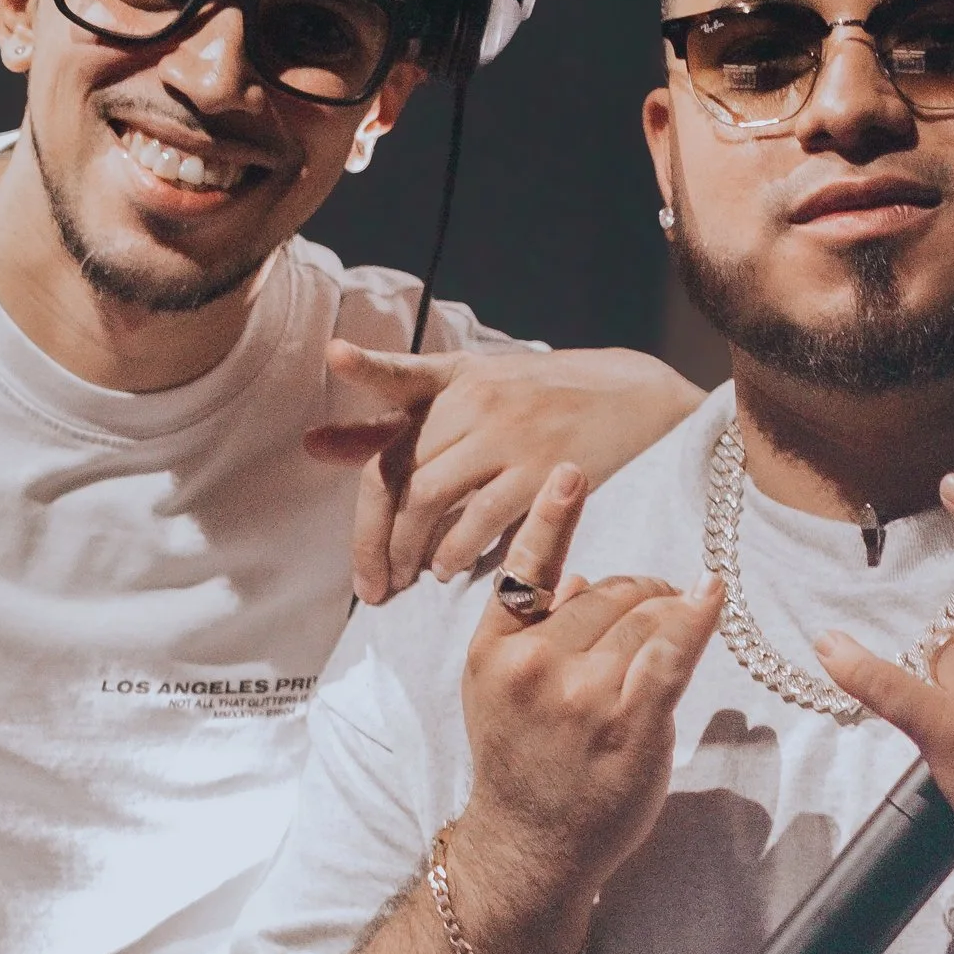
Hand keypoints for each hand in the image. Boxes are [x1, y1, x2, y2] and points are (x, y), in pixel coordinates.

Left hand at [307, 341, 698, 602]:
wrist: (638, 400)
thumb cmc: (542, 401)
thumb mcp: (471, 394)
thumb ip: (393, 423)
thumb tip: (314, 446)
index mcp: (455, 379)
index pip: (397, 381)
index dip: (366, 369)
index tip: (328, 378)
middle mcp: (476, 401)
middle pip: (398, 471)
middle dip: (372, 536)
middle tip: (369, 584)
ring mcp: (509, 435)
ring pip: (429, 499)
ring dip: (406, 550)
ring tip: (403, 581)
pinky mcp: (542, 473)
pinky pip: (481, 520)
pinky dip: (455, 551)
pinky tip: (448, 569)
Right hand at [447, 465, 720, 953]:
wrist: (529, 848)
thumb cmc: (522, 768)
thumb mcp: (498, 692)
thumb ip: (530, 630)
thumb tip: (580, 574)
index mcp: (493, 650)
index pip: (529, 570)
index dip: (553, 516)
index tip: (571, 471)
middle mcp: (533, 666)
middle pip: (608, 590)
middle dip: (640, 592)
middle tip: (658, 607)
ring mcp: (581, 695)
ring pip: (644, 616)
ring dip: (670, 612)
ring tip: (676, 625)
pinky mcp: (629, 723)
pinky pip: (671, 651)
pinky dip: (695, 617)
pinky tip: (711, 595)